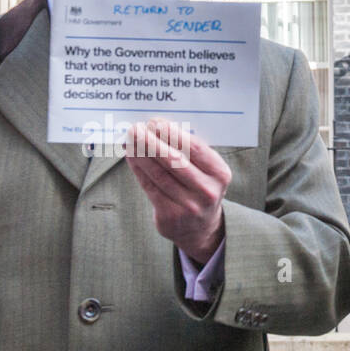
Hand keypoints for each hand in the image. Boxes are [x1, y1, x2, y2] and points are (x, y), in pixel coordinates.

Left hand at [125, 118, 230, 264]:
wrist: (200, 228)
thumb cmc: (199, 187)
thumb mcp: (206, 170)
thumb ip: (189, 151)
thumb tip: (157, 127)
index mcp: (219, 173)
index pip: (194, 148)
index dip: (172, 133)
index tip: (155, 122)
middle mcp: (207, 190)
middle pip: (174, 161)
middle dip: (152, 142)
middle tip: (136, 128)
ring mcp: (189, 206)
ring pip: (159, 174)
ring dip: (141, 154)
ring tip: (130, 140)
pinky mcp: (170, 216)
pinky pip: (150, 187)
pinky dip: (138, 169)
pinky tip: (131, 156)